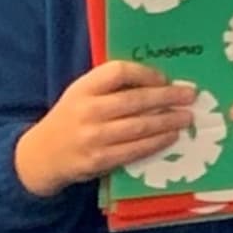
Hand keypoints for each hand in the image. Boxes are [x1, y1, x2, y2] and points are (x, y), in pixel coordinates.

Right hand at [15, 59, 202, 197]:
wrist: (42, 155)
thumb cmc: (71, 119)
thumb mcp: (82, 94)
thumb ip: (110, 87)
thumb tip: (157, 82)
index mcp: (83, 88)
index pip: (118, 72)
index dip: (145, 73)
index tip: (164, 79)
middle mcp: (87, 110)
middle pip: (134, 100)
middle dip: (167, 98)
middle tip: (190, 96)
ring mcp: (93, 137)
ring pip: (139, 127)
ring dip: (168, 121)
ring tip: (186, 117)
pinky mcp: (99, 160)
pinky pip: (135, 150)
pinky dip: (157, 142)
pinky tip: (171, 137)